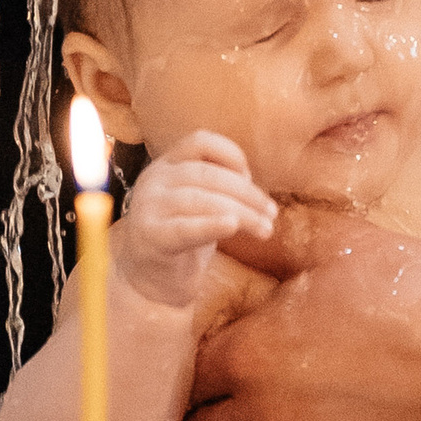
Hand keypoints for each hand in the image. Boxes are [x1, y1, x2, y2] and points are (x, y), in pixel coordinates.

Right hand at [116, 130, 276, 315]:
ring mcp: (149, 207)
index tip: (251, 177)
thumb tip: (250, 183)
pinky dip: (211, 225)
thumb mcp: (201, 201)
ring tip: (265, 229)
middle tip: (272, 212)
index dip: (231, 154)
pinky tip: (232, 226)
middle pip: (207, 174)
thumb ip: (219, 185)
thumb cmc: (182, 235)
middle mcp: (154, 179)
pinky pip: (184, 228)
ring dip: (241, 213)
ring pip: (201, 200)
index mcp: (167, 164)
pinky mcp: (151, 237)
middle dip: (246, 193)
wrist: (149, 278)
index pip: (200, 142)